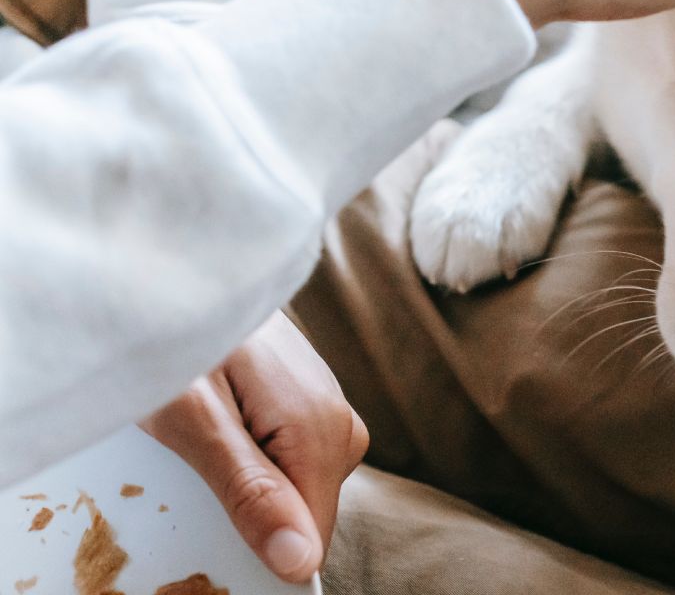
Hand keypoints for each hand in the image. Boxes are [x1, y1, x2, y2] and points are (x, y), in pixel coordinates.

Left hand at [141, 311, 368, 583]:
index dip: (255, 548)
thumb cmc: (174, 330)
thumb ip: (251, 491)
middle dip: (243, 508)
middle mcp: (341, 421)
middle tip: (185, 458)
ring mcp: (331, 410)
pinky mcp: (313, 404)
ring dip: (242, 479)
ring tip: (195, 431)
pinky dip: (247, 455)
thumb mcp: (193, 420)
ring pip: (293, 489)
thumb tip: (302, 565)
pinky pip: (287, 459)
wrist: (175, 268)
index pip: (310, 539)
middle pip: (301, 514)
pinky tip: (214, 420)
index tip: (204, 515)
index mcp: (321, 429)